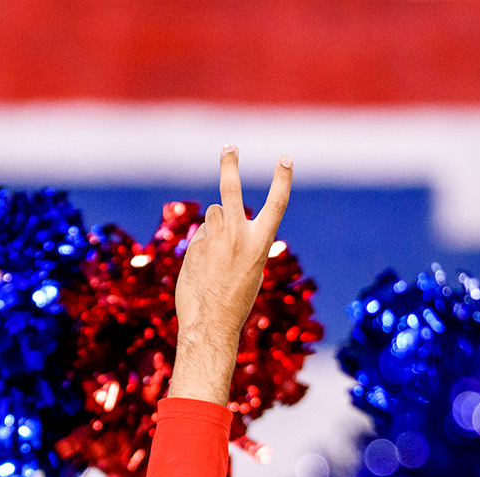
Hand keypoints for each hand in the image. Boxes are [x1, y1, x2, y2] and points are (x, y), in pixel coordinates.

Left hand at [168, 147, 292, 406]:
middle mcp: (236, 236)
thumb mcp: (251, 269)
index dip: (282, 180)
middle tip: (229, 148)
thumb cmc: (236, 300)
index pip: (277, 204)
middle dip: (230, 165)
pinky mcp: (194, 246)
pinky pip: (201, 235)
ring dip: (215, 225)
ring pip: (213, 214)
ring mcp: (212, 239)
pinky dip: (204, 245)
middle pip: (230, 190)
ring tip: (218, 254)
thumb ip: (240, 240)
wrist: (211, 324)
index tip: (285, 159)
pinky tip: (205, 269)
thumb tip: (216, 220)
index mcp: (260, 243)